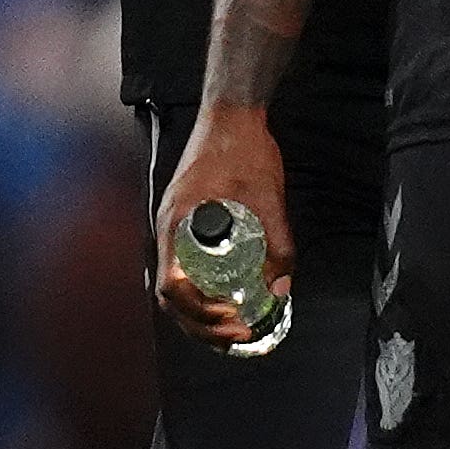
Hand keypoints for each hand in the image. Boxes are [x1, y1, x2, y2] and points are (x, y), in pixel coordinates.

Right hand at [153, 103, 295, 345]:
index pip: (171, 286)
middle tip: (236, 334)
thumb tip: (280, 288)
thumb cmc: (242, 149)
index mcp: (178, 223)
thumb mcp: (268, 199)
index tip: (230, 320)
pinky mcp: (184, 221)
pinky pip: (183, 266)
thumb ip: (278, 245)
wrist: (232, 114)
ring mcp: (173, 224)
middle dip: (200, 324)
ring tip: (231, 324)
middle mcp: (168, 228)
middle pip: (169, 294)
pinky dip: (198, 290)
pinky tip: (225, 295)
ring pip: (174, 283)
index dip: (198, 314)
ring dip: (198, 311)